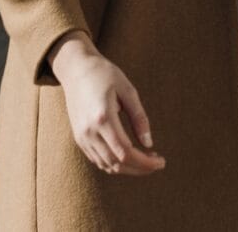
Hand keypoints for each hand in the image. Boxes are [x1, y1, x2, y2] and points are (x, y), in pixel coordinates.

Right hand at [49, 32, 165, 175]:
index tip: (161, 162)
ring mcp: (82, 137)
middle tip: (157, 162)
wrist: (76, 70)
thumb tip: (149, 143)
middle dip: (139, 168)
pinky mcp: (79, 138)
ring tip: (147, 158)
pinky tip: (129, 155)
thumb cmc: (105, 75)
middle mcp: (89, 132)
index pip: (125, 152)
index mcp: (103, 118)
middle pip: (116, 163)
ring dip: (128, 168)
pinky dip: (115, 163)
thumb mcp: (128, 90)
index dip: (144, 162)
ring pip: (106, 165)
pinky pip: (98, 159)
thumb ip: (139, 117)